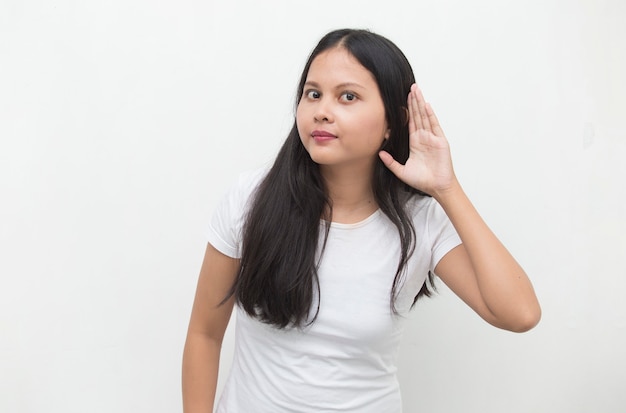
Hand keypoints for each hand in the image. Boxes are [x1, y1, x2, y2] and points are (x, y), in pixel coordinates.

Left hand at [379, 84, 457, 198]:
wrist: (436, 187)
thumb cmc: (422, 181)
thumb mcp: (401, 171)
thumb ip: (390, 162)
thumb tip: (379, 153)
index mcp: (415, 143)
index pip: (410, 122)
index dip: (406, 110)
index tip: (402, 98)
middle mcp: (424, 138)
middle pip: (417, 115)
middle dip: (413, 101)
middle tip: (410, 87)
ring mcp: (432, 138)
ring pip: (425, 116)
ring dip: (420, 103)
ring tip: (417, 90)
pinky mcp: (440, 141)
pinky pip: (434, 125)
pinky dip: (430, 115)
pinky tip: (426, 105)